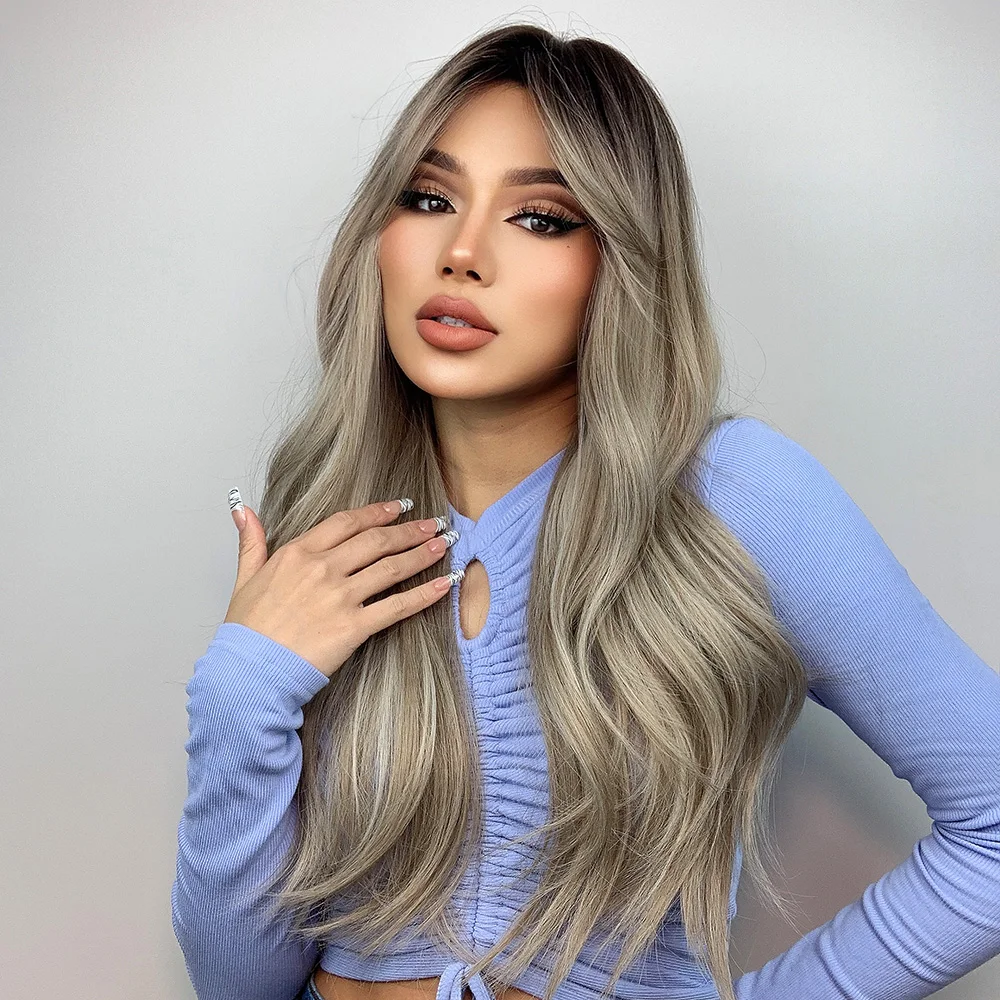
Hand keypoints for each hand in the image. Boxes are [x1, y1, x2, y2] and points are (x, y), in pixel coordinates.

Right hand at [223, 497, 457, 676]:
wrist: (248, 672)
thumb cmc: (245, 631)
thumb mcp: (245, 579)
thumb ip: (252, 542)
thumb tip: (244, 510)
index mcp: (297, 554)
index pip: (346, 522)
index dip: (377, 512)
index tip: (399, 506)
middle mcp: (322, 569)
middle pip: (375, 541)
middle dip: (409, 530)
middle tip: (433, 523)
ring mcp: (340, 597)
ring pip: (391, 567)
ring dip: (422, 554)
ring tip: (443, 544)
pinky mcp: (354, 627)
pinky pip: (397, 606)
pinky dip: (424, 594)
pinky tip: (444, 584)